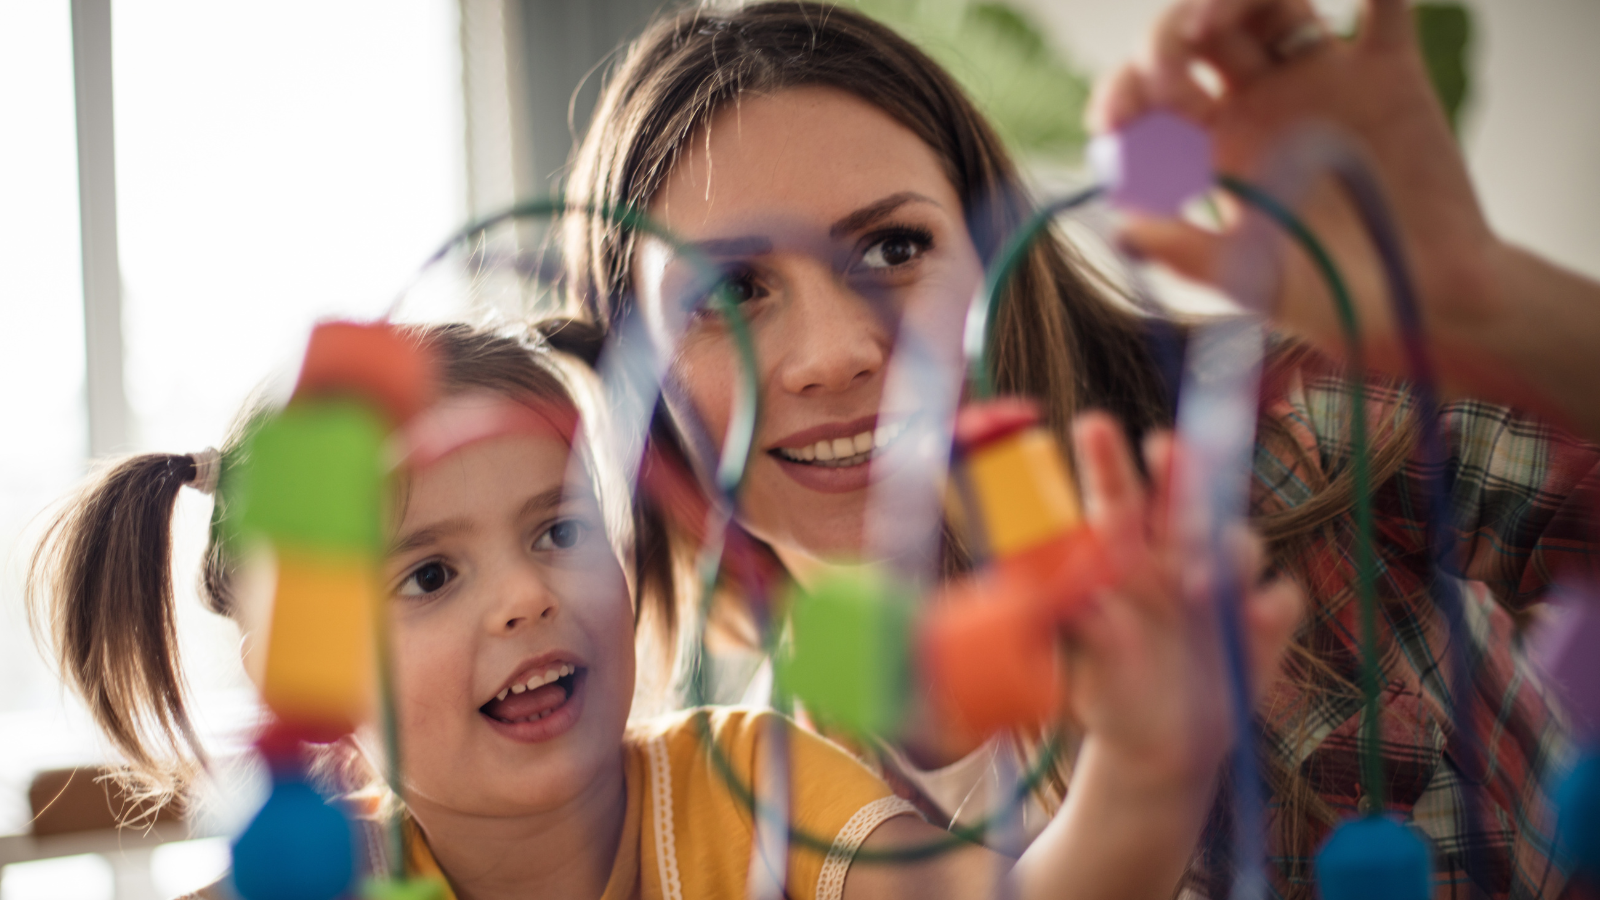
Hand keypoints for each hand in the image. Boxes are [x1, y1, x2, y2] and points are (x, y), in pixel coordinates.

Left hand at [1062, 412, 1302, 792]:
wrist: (1156, 747)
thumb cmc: (1107, 693)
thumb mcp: (1082, 666)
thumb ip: (1081, 628)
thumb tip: (1074, 597)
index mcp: (1122, 561)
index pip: (1113, 499)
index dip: (1104, 460)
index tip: (1091, 424)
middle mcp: (1174, 559)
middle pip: (1183, 497)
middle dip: (1179, 467)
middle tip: (1163, 445)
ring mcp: (1223, 587)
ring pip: (1239, 540)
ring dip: (1225, 550)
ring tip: (1198, 586)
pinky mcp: (1263, 623)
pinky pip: (1281, 597)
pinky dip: (1272, 604)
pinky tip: (1255, 622)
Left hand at [1090, 0, 1510, 399]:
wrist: (1428, 305)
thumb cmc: (1335, 300)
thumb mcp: (1251, 284)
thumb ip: (1189, 253)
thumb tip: (1122, 228)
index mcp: (1215, 148)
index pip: (1151, 98)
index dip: (1122, 96)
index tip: (1111, 123)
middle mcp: (1261, 103)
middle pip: (1198, 35)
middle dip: (1164, 41)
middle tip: (1164, 76)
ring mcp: (1323, 81)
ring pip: (1270, 2)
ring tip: (1204, 26)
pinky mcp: (1390, 73)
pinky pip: (1382, 3)